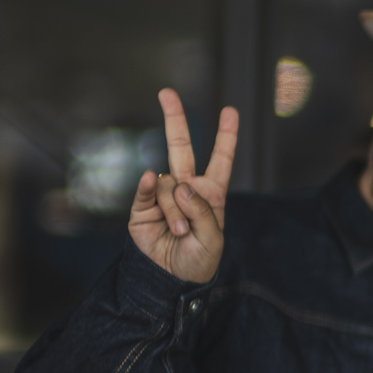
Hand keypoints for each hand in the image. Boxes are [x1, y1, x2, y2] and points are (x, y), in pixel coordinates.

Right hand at [128, 89, 238, 284]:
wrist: (171, 280)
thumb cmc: (198, 261)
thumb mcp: (212, 239)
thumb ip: (201, 211)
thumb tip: (179, 184)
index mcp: (210, 194)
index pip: (221, 160)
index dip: (226, 136)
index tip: (230, 111)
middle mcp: (187, 189)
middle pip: (181, 147)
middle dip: (175, 119)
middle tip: (166, 92)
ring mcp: (163, 195)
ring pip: (168, 184)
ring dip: (175, 209)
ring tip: (179, 232)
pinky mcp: (142, 207)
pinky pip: (146, 189)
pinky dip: (149, 188)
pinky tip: (150, 182)